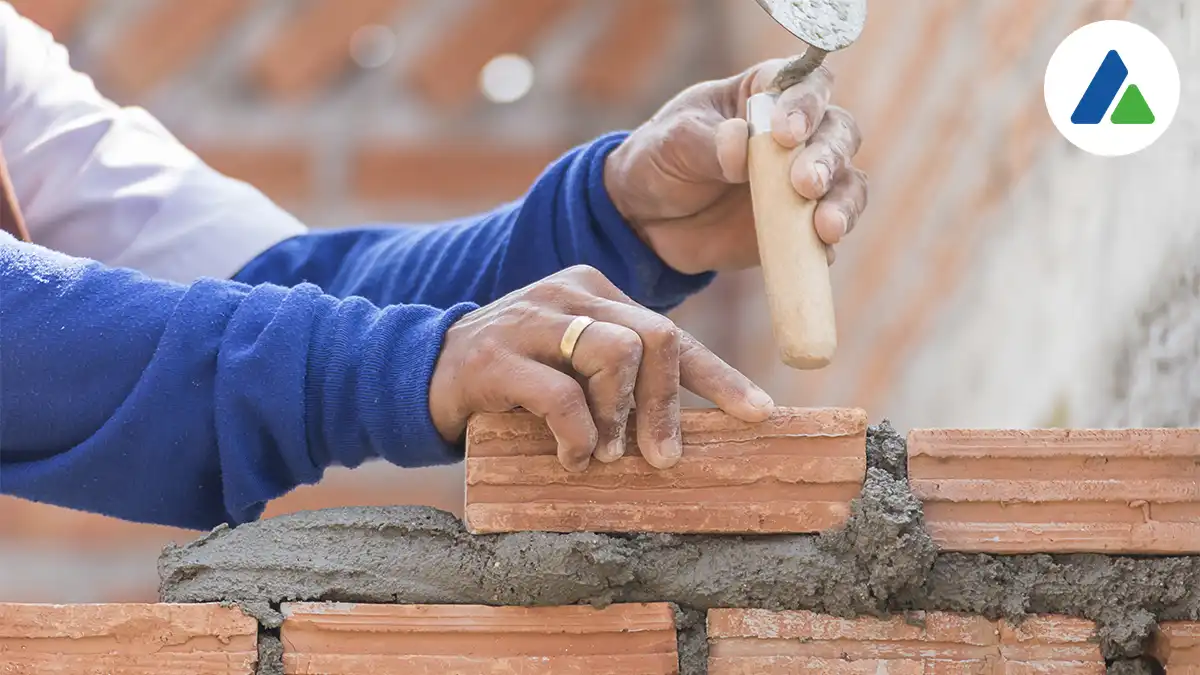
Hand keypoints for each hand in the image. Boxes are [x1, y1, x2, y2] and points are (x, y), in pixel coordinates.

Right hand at [428, 265, 774, 470]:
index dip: (719, 377)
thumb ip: (618, 383)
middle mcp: (569, 294)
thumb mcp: (572, 370)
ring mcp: (531, 318)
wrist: (421, 374)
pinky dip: (577, 435)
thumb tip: (677, 437)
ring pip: (615, 356)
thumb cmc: (512, 381)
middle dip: (667, 405)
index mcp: (595, 292)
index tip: (759, 414)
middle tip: (661, 457)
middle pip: (655, 337)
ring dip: (619, 418)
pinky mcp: (496, 356)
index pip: (671, 332)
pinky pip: (561, 396)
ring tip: (603, 454)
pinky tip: (569, 455)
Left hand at [604, 59, 867, 273]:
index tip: (784, 134)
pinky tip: (820, 252)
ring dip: (842, 202)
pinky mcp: (802, 226)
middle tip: (804, 183)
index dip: (805, 104)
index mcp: (766, 95)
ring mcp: (803, 181)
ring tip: (825, 226)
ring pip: (846, 182)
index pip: (806, 85)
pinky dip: (829, 242)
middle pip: (838, 133)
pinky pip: (828, 233)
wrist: (647, 221)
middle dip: (826, 158)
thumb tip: (740, 146)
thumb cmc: (661, 161)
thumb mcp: (672, 142)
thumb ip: (707, 142)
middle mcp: (798, 133)